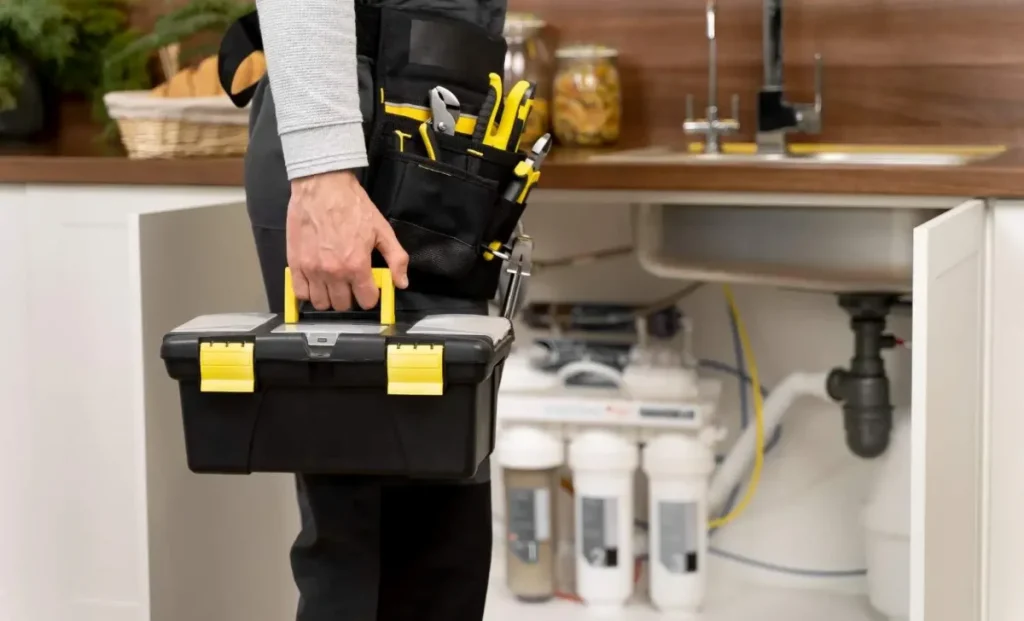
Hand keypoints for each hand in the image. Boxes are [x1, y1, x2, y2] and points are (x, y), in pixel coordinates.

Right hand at [286, 170, 408, 310]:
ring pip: (321, 302)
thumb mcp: (382, 230)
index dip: (370, 295)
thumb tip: (401, 283)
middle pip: (343, 304)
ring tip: (333, 284)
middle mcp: (333, 272)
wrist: (322, 186)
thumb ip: (396, 259)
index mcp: (357, 265)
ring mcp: (312, 269)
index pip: (366, 300)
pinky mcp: (295, 263)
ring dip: (329, 297)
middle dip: (350, 297)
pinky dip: (308, 292)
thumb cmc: (353, 206)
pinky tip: (315, 282)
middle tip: (351, 283)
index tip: (369, 287)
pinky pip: (300, 292)